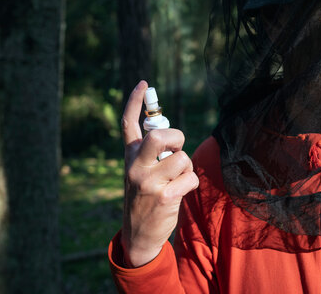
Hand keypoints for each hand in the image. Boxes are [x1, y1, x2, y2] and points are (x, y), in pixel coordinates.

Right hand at [120, 80, 198, 266]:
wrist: (138, 235)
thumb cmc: (145, 198)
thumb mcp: (140, 173)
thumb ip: (151, 155)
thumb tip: (173, 137)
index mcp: (129, 158)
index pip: (128, 124)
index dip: (135, 102)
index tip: (145, 84)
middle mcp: (135, 167)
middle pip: (158, 136)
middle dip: (176, 137)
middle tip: (177, 149)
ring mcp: (148, 182)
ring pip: (181, 158)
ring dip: (187, 166)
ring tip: (179, 178)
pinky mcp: (164, 196)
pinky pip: (190, 177)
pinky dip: (191, 183)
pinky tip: (181, 192)